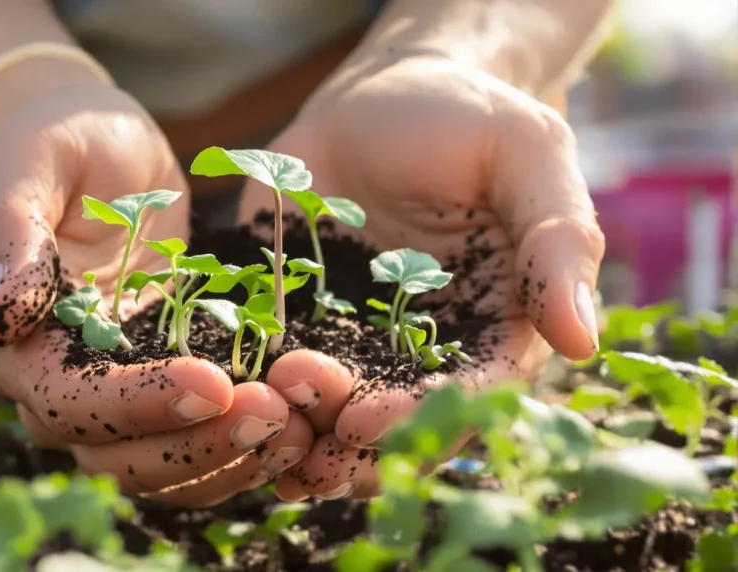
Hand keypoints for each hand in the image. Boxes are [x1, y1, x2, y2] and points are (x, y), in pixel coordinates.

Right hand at [0, 85, 311, 505]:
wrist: (94, 149)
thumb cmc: (55, 144)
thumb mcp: (28, 166)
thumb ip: (8, 237)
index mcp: (22, 343)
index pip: (70, 401)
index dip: (141, 404)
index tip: (215, 385)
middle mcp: (63, 385)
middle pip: (120, 455)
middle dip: (198, 446)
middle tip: (276, 414)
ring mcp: (118, 393)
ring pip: (163, 466)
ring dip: (229, 459)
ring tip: (298, 430)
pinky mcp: (166, 385)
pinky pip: (198, 442)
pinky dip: (244, 447)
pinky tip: (299, 428)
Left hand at [237, 56, 604, 499]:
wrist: (382, 97)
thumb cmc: (469, 118)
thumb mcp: (528, 157)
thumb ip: (557, 242)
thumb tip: (582, 341)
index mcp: (495, 330)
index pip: (468, 396)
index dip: (421, 417)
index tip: (370, 420)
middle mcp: (427, 354)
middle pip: (396, 424)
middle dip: (348, 440)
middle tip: (302, 425)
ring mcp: (358, 345)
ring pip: (333, 415)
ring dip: (299, 432)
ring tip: (261, 419)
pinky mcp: (300, 324)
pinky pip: (276, 371)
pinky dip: (256, 395)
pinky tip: (227, 402)